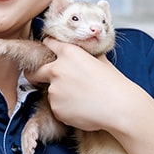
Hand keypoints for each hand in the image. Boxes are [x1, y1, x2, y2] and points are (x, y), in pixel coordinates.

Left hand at [24, 37, 145, 132]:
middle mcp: (57, 70)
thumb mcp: (99, 60)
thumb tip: (82, 54)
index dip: (48, 46)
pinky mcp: (56, 108)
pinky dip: (66, 109)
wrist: (120, 108)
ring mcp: (54, 90)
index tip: (47, 50)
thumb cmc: (114, 84)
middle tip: (38, 77)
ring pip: (51, 92)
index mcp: (68, 53)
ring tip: (82, 99)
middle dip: (34, 74)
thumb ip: (84, 57)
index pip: (49, 44)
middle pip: (34, 71)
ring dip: (60, 95)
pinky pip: (57, 107)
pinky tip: (82, 109)